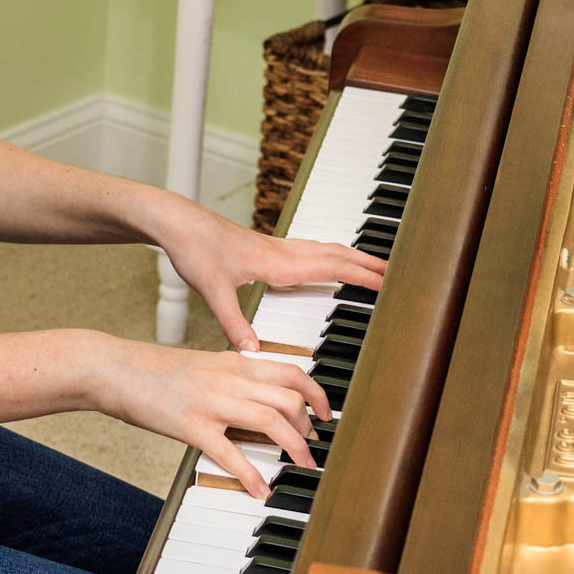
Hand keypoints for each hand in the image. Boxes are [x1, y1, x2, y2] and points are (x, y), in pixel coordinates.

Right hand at [90, 335, 330, 498]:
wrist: (113, 367)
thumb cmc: (153, 370)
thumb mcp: (201, 366)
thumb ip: (232, 379)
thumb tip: (257, 401)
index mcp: (233, 362)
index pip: (292, 372)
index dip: (317, 395)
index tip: (325, 415)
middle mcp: (229, 378)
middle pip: (289, 397)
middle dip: (310, 426)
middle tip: (313, 447)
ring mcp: (211, 401)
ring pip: (271, 420)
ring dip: (294, 447)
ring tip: (302, 467)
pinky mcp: (190, 425)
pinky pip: (230, 452)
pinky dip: (250, 474)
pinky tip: (260, 490)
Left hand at [156, 199, 385, 351]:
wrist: (177, 222)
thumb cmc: (194, 249)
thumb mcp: (212, 291)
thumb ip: (234, 322)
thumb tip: (254, 351)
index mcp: (277, 262)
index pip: (331, 268)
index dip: (362, 275)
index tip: (389, 282)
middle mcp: (281, 252)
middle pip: (336, 254)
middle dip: (367, 263)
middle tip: (396, 273)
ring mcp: (274, 247)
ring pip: (323, 249)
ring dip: (350, 256)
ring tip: (371, 266)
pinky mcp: (264, 247)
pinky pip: (308, 250)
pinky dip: (328, 255)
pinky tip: (324, 263)